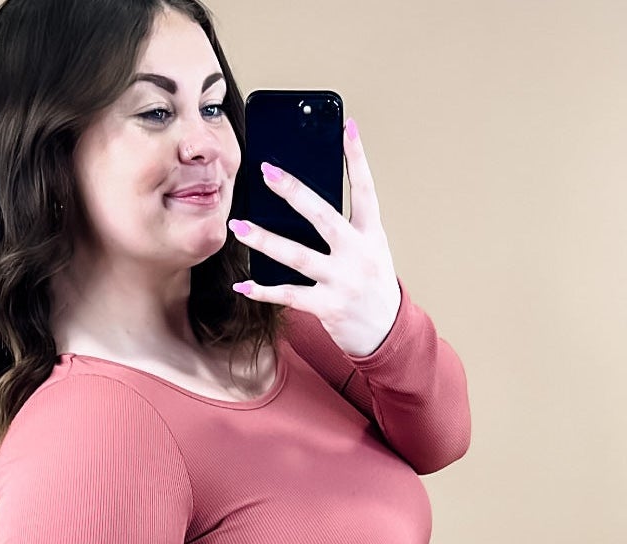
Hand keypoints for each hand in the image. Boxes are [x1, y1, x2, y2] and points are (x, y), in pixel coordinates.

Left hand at [226, 118, 402, 357]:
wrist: (387, 333)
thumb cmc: (372, 285)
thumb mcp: (370, 249)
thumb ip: (345, 226)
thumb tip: (304, 201)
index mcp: (371, 234)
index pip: (365, 189)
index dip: (357, 157)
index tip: (347, 126)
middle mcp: (358, 254)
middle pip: (323, 216)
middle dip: (293, 192)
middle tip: (266, 172)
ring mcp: (342, 281)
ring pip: (297, 256)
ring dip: (265, 240)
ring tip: (239, 226)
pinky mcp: (328, 307)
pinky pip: (289, 295)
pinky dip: (263, 291)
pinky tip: (242, 284)